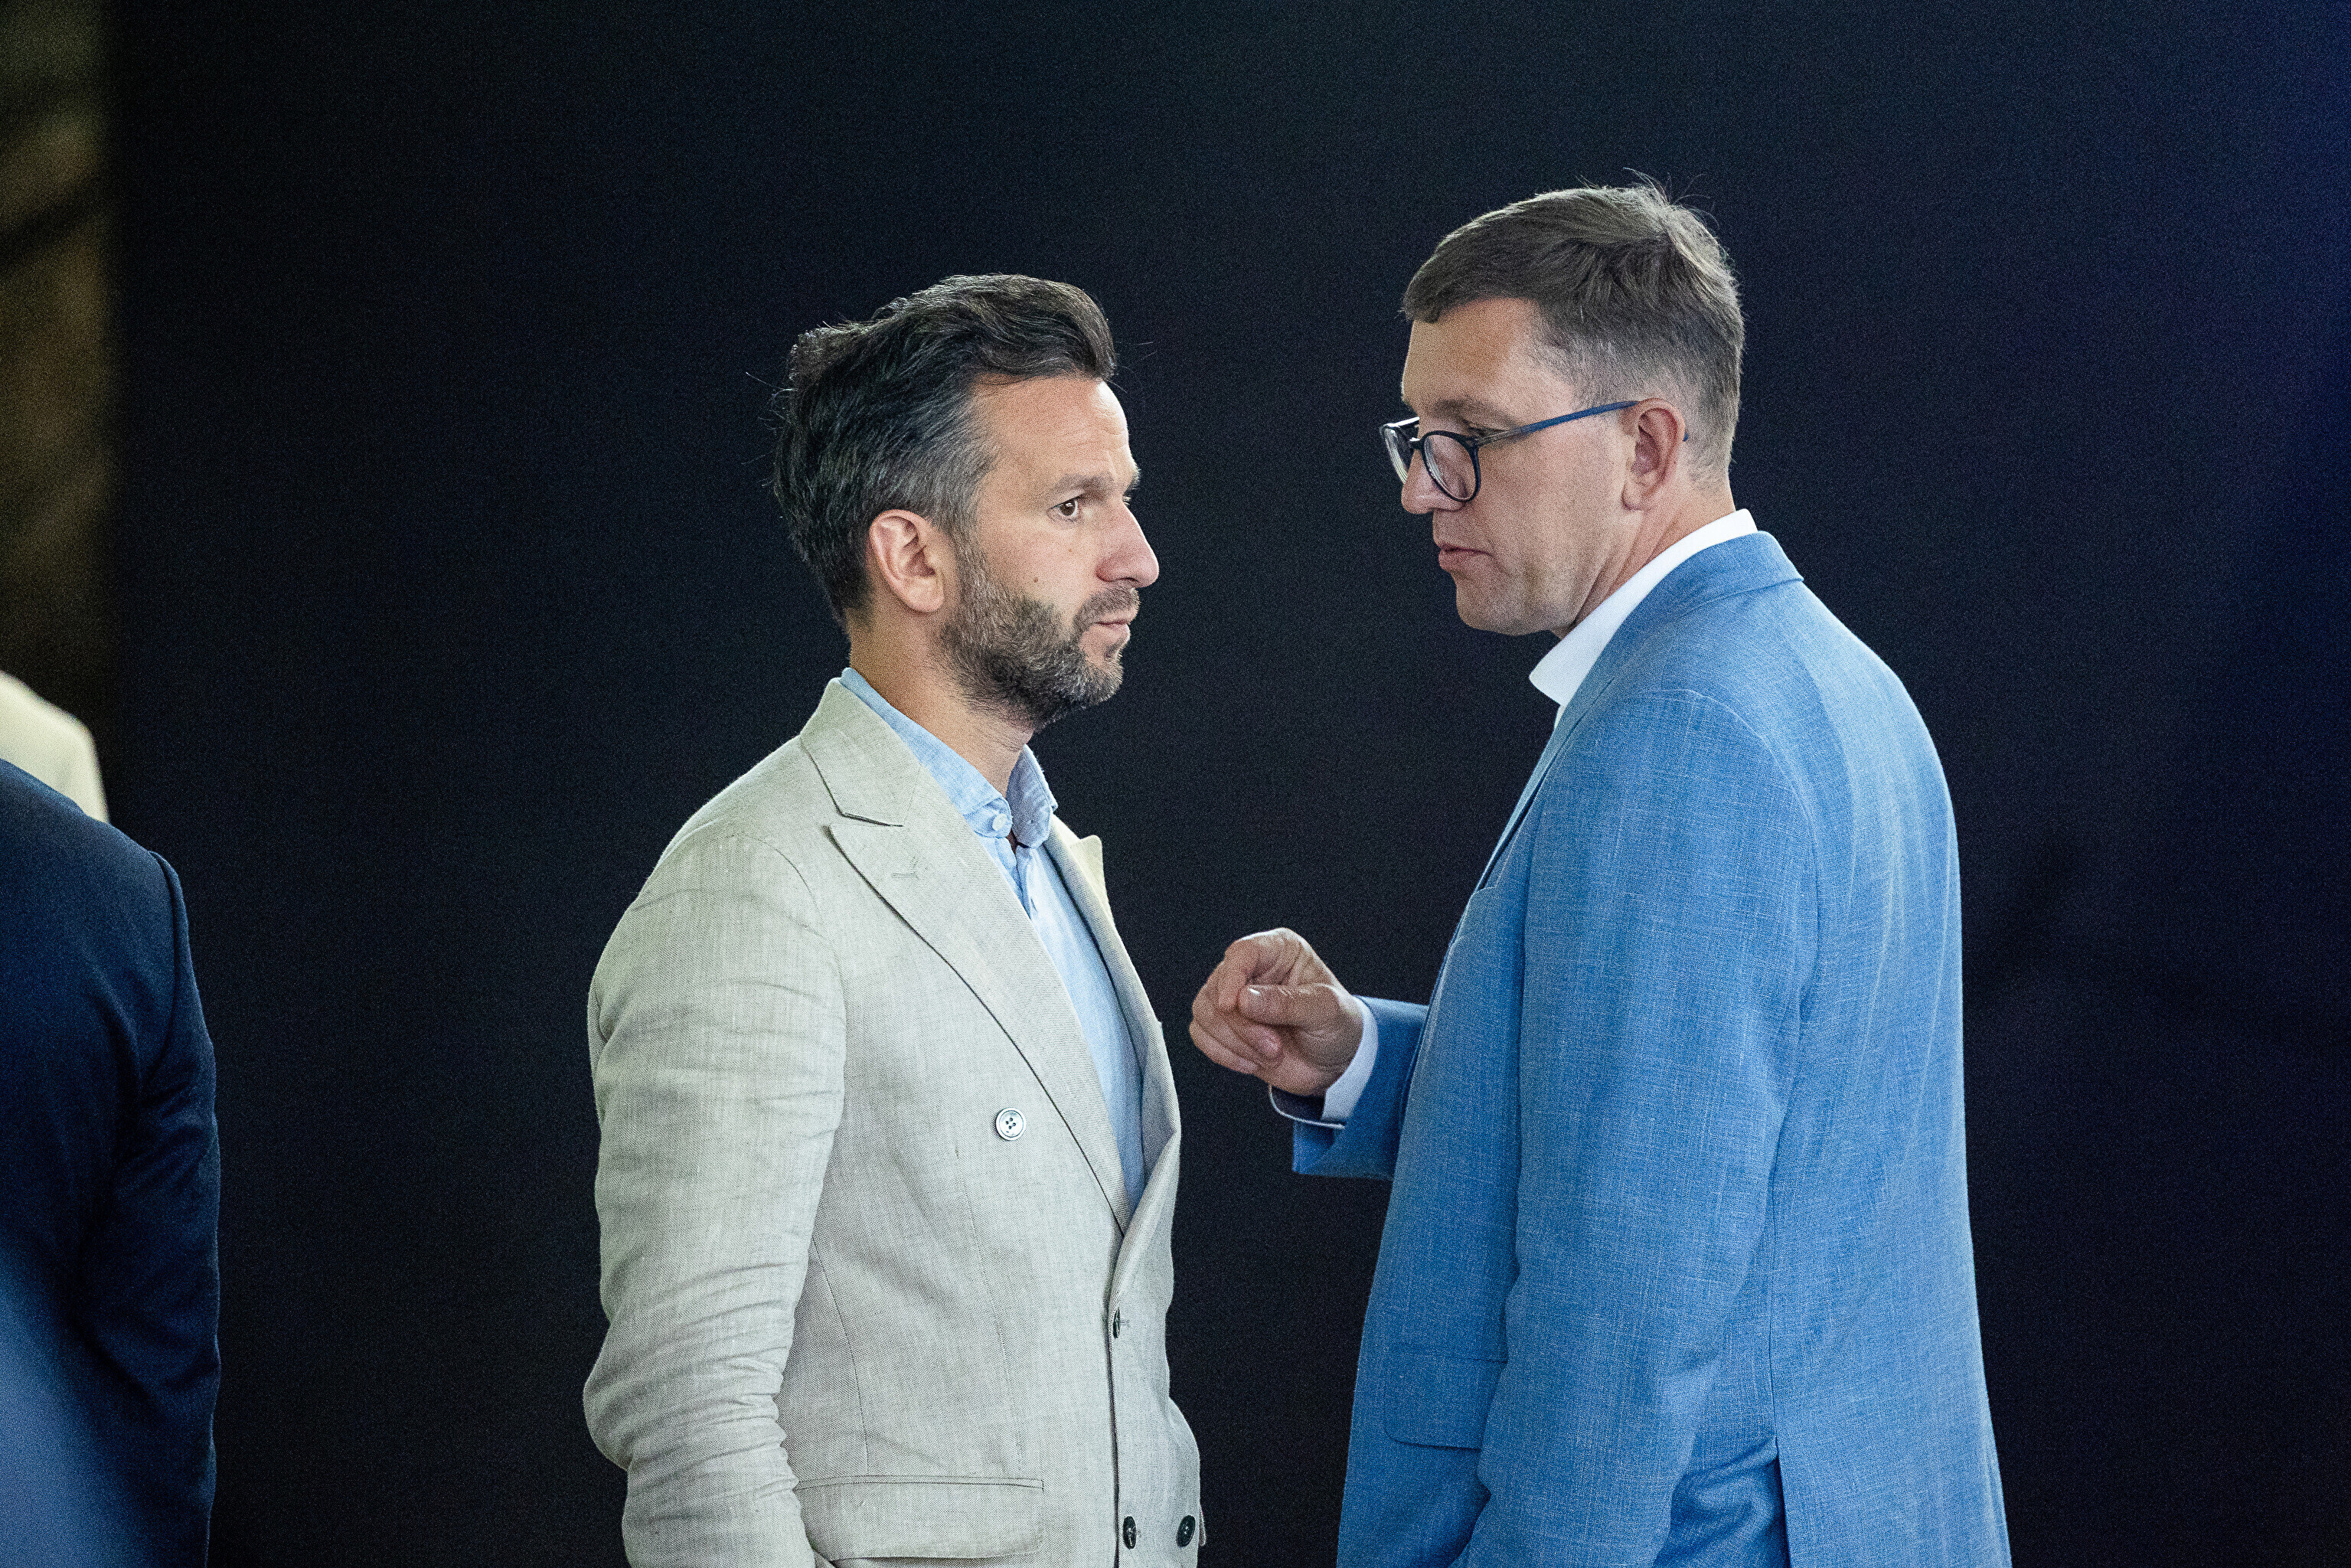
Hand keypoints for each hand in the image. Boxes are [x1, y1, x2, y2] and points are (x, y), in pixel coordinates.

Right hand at [1189, 928, 1363, 1097]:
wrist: (1336, 1063)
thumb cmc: (1337, 1025)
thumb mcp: (1326, 1011)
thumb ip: (1288, 1003)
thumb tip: (1245, 999)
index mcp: (1279, 950)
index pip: (1243, 952)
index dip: (1232, 978)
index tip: (1233, 1006)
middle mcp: (1252, 969)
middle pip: (1218, 987)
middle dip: (1243, 1025)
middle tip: (1274, 1047)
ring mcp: (1235, 998)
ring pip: (1205, 1011)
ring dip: (1235, 1042)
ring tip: (1270, 1055)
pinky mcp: (1224, 1025)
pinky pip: (1201, 1034)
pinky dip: (1223, 1053)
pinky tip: (1251, 1062)